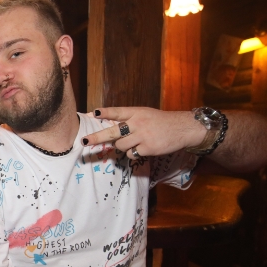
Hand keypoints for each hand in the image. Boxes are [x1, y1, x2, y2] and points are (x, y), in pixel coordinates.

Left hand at [84, 107, 205, 158]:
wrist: (182, 128)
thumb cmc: (160, 122)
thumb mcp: (144, 114)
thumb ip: (127, 118)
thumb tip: (105, 122)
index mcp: (137, 112)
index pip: (118, 112)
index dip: (105, 113)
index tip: (93, 113)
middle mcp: (138, 123)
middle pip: (113, 132)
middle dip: (97, 138)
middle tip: (83, 142)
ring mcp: (143, 136)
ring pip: (120, 146)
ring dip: (122, 146)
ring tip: (135, 142)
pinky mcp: (148, 148)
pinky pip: (131, 154)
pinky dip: (133, 153)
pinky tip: (143, 148)